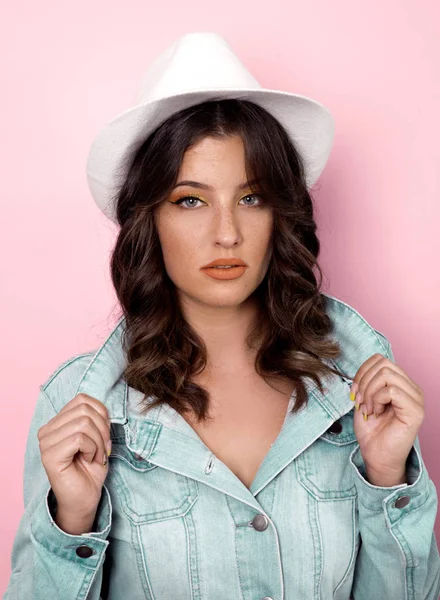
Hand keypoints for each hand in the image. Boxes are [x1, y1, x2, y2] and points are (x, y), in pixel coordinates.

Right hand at [37, 394, 111, 523]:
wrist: (85, 498)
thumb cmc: (90, 468)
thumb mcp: (97, 436)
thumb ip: (95, 418)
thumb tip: (102, 408)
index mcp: (56, 422)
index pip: (82, 399)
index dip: (101, 414)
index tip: (104, 434)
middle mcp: (47, 430)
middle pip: (84, 409)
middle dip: (102, 429)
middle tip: (103, 448)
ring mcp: (45, 443)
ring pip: (83, 423)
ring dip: (99, 441)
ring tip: (96, 456)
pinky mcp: (49, 456)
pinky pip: (80, 439)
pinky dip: (93, 449)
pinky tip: (89, 460)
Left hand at [350, 353, 423, 486]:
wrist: (377, 456)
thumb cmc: (372, 431)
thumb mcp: (365, 399)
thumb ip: (367, 381)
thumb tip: (362, 369)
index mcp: (401, 383)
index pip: (380, 359)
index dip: (362, 372)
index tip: (354, 392)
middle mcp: (412, 388)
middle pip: (383, 364)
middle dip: (364, 381)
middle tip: (360, 401)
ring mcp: (416, 398)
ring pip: (387, 374)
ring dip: (369, 391)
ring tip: (368, 408)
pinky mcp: (415, 411)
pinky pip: (391, 391)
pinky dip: (376, 400)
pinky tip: (375, 413)